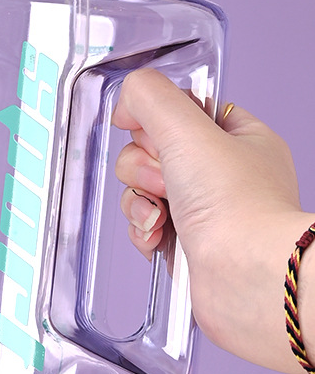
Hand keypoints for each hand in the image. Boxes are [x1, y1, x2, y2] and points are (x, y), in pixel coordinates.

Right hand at [113, 69, 314, 373]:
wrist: (247, 278)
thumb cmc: (237, 205)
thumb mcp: (187, 125)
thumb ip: (148, 95)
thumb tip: (126, 105)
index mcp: (240, 138)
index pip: (185, 109)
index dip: (159, 118)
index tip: (152, 128)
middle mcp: (225, 174)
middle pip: (154, 147)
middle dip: (144, 162)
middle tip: (164, 176)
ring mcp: (206, 211)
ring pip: (144, 186)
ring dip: (139, 196)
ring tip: (160, 212)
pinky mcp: (187, 246)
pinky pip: (145, 223)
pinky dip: (143, 227)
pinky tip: (156, 233)